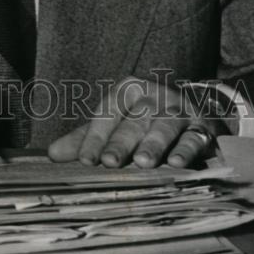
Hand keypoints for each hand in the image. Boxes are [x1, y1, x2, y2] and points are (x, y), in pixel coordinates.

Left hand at [47, 75, 220, 169]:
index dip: (95, 137)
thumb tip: (51, 155)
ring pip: (164, 126)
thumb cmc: (145, 121)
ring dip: (154, 145)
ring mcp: (179, 109)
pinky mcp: (202, 126)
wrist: (194, 111)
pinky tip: (177, 163)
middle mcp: (153, 95)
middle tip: (109, 162)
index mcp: (128, 90)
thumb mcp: (115, 123)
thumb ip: (85, 139)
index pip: (107, 113)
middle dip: (121, 143)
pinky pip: (194, 137)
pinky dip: (186, 150)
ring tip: (144, 163)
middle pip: (134, 121)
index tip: (85, 161)